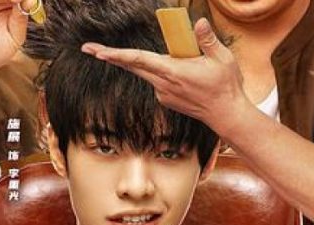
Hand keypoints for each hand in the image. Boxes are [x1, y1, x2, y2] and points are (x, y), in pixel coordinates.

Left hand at [80, 18, 250, 135]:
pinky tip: (189, 76)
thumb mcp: (222, 58)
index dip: (118, 55)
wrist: (225, 114)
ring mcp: (162, 94)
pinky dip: (164, 71)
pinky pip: (158, 79)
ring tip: (189, 66)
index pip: (139, 60)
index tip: (98, 53)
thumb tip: (199, 21)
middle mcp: (163, 85)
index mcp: (173, 72)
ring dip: (148, 61)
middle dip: (110, 56)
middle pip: (132, 66)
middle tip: (88, 48)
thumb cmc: (225, 85)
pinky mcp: (165, 99)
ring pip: (147, 71)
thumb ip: (207, 39)